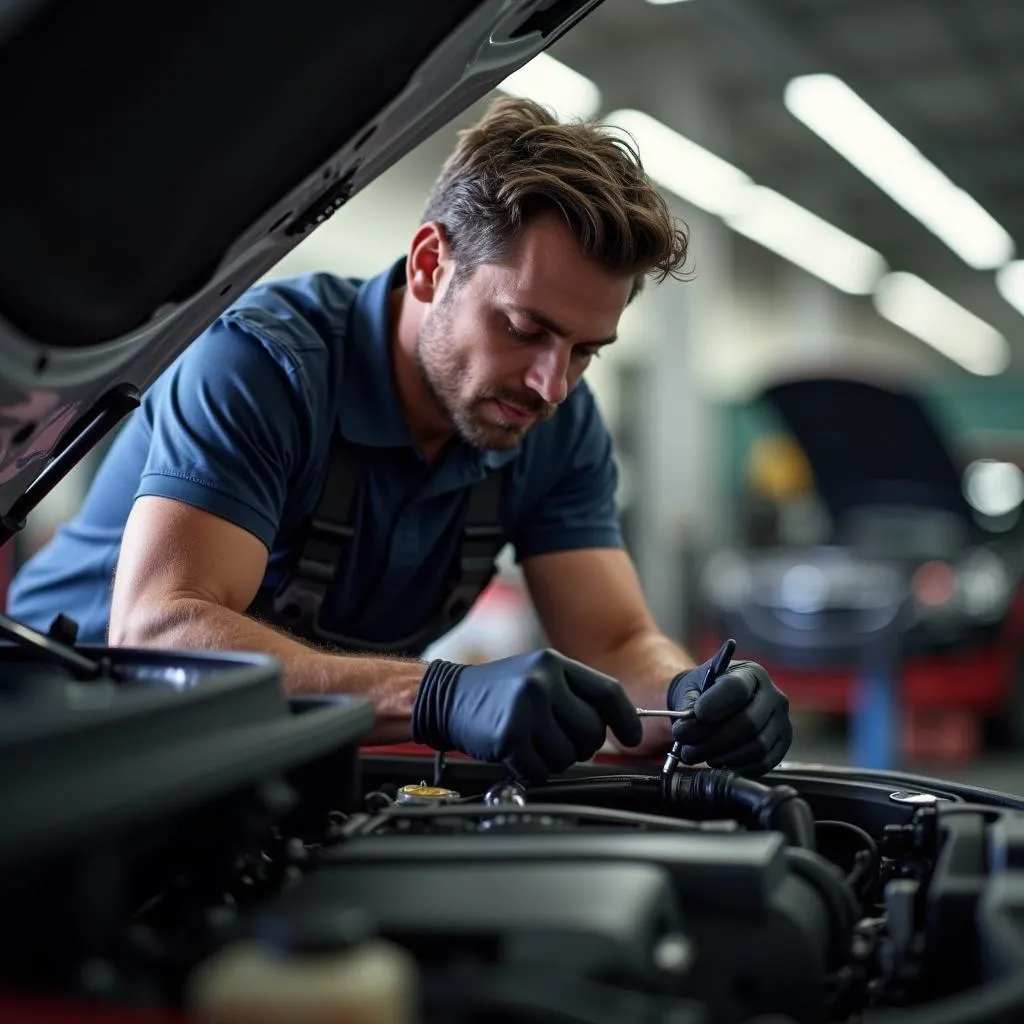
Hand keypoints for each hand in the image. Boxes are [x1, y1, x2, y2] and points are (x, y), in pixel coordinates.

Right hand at [412, 648, 642, 782]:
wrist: (447, 697)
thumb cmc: (497, 692)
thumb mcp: (537, 675)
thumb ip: (574, 693)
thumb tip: (615, 722)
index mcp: (554, 663)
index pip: (607, 692)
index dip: (626, 719)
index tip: (632, 737)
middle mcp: (542, 681)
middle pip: (592, 730)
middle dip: (581, 745)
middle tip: (559, 741)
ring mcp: (526, 707)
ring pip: (568, 755)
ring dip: (553, 759)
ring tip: (532, 743)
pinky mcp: (510, 735)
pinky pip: (540, 769)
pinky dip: (531, 769)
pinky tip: (517, 753)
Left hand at [667, 657, 791, 776]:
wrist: (718, 705)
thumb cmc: (704, 694)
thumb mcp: (692, 690)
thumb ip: (687, 706)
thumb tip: (685, 730)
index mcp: (749, 673)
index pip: (736, 688)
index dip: (715, 704)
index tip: (696, 716)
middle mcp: (773, 695)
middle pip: (748, 723)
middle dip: (713, 741)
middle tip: (687, 750)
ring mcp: (782, 721)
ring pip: (756, 747)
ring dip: (722, 757)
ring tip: (698, 756)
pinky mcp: (783, 744)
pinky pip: (763, 763)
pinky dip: (736, 767)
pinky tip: (717, 762)